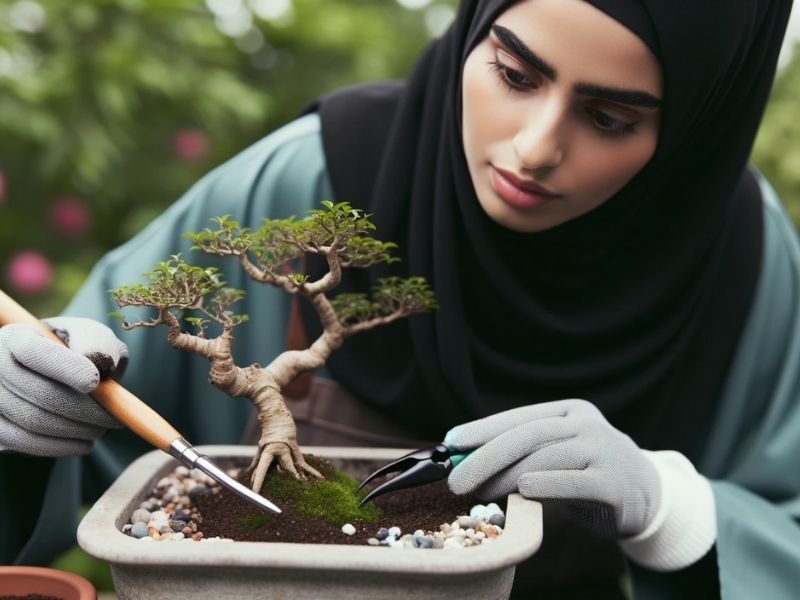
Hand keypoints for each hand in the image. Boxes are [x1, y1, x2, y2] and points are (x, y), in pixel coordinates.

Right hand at [0, 317, 126, 456]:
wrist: (60, 374)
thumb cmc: (78, 350)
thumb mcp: (92, 336)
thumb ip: (97, 342)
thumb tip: (98, 363)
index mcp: (17, 336)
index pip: (35, 353)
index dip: (65, 369)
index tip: (94, 382)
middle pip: (40, 393)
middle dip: (84, 409)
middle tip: (113, 418)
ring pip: (34, 421)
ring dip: (76, 430)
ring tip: (101, 429)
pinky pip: (25, 443)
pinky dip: (60, 446)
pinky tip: (84, 442)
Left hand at [445, 399, 660, 538]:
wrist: (648, 496)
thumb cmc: (587, 475)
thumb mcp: (559, 456)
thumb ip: (523, 455)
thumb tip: (465, 460)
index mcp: (569, 411)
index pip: (519, 417)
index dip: (482, 429)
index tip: (451, 442)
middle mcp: (587, 425)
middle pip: (527, 436)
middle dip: (485, 456)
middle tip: (456, 479)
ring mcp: (604, 450)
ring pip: (545, 457)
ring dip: (506, 476)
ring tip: (480, 492)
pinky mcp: (615, 483)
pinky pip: (575, 482)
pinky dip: (547, 485)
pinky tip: (523, 490)